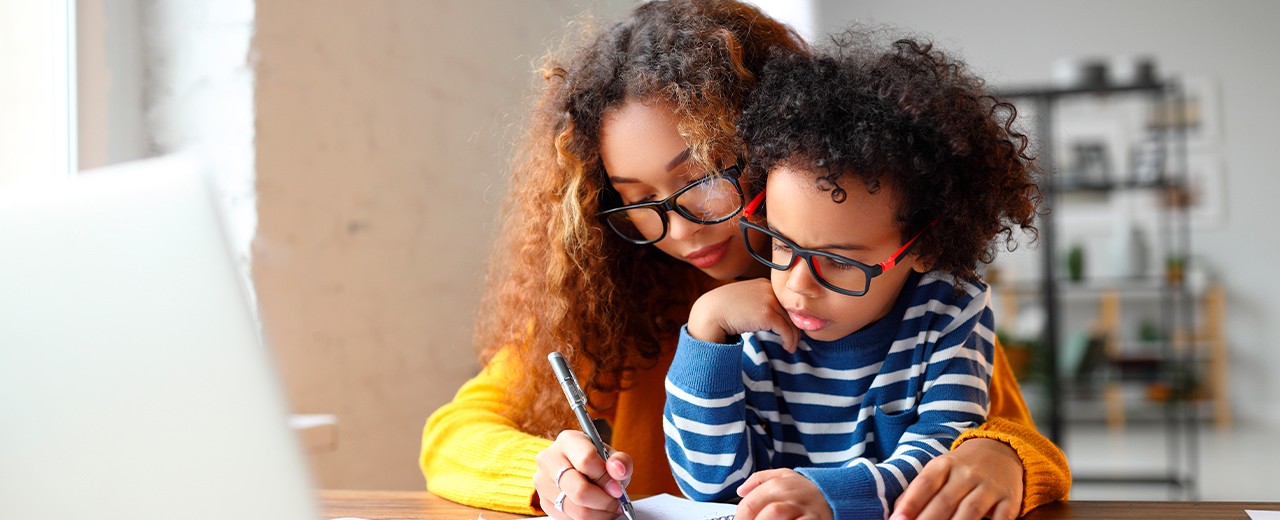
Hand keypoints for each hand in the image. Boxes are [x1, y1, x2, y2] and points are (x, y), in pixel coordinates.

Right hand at [533, 430, 631, 518]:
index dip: (606, 478)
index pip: (586, 461)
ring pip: (575, 509)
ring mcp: (543, 482)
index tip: (617, 488)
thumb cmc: (596, 461)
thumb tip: (618, 470)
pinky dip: (588, 519)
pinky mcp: (544, 502)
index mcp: (568, 441)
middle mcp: (549, 459)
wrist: (578, 470)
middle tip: (616, 503)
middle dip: (604, 501)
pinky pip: (569, 519)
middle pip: (579, 490)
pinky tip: (596, 512)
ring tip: (609, 508)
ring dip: (599, 514)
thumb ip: (620, 461)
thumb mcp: (612, 456)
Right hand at [687, 279, 800, 351]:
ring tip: (791, 347)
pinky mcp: (767, 313)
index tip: (792, 330)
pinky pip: (786, 329)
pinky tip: (787, 347)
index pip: (785, 302)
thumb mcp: (745, 302)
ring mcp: (768, 300)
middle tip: (795, 341)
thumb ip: (759, 305)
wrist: (709, 313)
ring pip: (791, 321)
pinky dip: (789, 340)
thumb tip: (774, 320)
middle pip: (791, 311)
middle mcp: (768, 289)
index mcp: (764, 284)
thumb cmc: (723, 311)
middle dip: (795, 328)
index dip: (791, 317)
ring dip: (794, 337)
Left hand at [734, 468, 832, 519]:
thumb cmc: (805, 488)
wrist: (836, 493)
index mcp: (778, 485)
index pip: (750, 504)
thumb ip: (759, 479)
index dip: (740, 518)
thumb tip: (740, 490)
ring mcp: (806, 511)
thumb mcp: (783, 475)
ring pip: (780, 517)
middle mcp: (792, 497)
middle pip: (768, 513)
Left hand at [890, 438, 1022, 519]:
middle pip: (945, 500)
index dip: (911, 503)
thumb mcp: (937, 472)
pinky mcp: (1009, 500)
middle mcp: (967, 473)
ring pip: (970, 510)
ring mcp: (989, 486)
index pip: (925, 483)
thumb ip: (916, 493)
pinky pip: (1001, 518)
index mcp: (944, 465)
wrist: (1001, 451)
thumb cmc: (959, 469)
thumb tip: (895, 516)